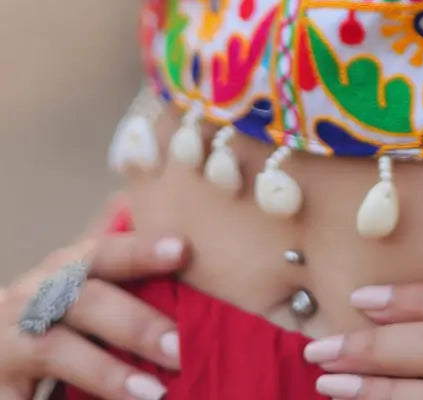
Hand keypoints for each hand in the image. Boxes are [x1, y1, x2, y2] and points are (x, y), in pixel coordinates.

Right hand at [0, 230, 187, 399]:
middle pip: (86, 301)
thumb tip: (193, 309)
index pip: (105, 251)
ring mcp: (9, 341)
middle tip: (180, 347)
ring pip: (57, 349)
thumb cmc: (49, 322)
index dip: (141, 249)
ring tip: (154, 393)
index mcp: (63, 269)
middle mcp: (34, 297)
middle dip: (136, 323)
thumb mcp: (79, 298)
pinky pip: (26, 397)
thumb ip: (121, 293)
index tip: (183, 249)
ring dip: (107, 372)